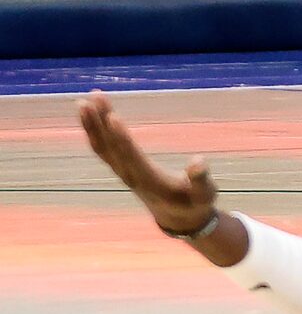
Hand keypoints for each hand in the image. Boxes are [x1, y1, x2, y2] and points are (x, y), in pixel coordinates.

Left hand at [80, 90, 219, 236]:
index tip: (112, 116)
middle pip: (110, 148)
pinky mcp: (122, 168)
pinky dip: (95, 132)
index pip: (131, 156)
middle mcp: (130, 176)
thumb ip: (201, 179)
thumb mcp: (205, 194)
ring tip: (85, 100)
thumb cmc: (195, 202)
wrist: (179, 218)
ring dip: (93, 125)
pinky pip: (103, 149)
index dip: (121, 138)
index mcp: (150, 180)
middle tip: (94, 96)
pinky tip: (93, 115)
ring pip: (102, 148)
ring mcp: (123, 172)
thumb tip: (198, 161)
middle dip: (101, 123)